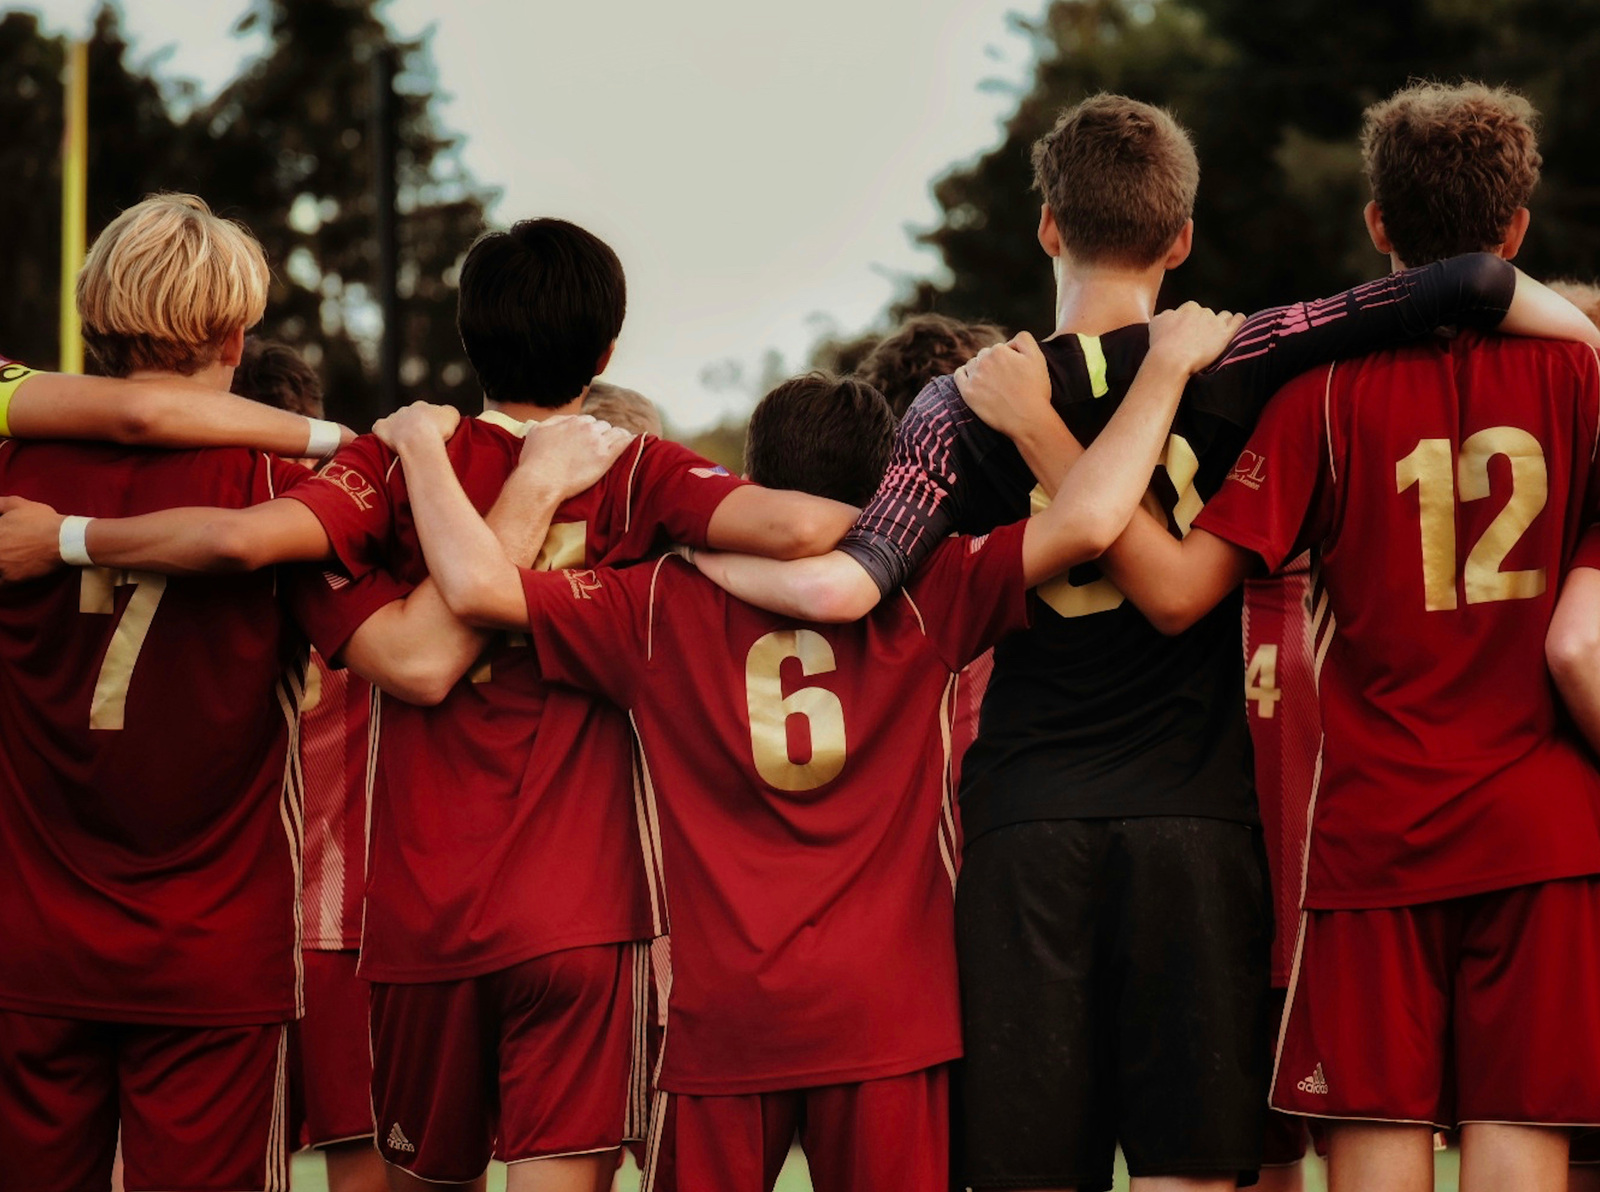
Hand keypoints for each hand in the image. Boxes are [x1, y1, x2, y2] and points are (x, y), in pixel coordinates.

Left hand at [0, 496, 65, 582]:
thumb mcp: (17, 504)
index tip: (2, 542)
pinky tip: (7, 577)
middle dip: (1, 551)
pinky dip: (3, 581)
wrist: (64, 539)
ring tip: (7, 563)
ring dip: (1, 566)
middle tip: (5, 551)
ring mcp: (0, 566)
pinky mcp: (11, 579)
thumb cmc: (41, 520)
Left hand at [372, 402, 461, 451]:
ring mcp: (392, 418)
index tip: (433, 435)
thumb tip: (446, 414)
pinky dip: (383, 434)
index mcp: (423, 406)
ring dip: (399, 431)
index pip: (426, 412)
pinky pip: (380, 428)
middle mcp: (406, 409)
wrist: (419, 441)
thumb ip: (449, 412)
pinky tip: (389, 443)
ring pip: (395, 422)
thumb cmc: (438, 430)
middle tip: (421, 442)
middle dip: (414, 426)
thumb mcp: (453, 416)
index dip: (430, 424)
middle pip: (410, 417)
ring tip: (407, 446)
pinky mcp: (381, 427)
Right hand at [518, 414, 634, 499]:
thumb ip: (553, 422)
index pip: (588, 421)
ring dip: (616, 437)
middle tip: (600, 446)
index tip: (588, 439)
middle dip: (602, 434)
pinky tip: (633, 442)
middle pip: (602, 426)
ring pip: (615, 432)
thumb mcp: (536, 431)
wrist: (541, 480)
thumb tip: (564, 421)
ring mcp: (598, 442)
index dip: (588, 430)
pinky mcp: (606, 457)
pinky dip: (629, 441)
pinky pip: (625, 443)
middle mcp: (586, 428)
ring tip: (619, 443)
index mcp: (572, 421)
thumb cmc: (534, 460)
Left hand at [953, 331, 1052, 439]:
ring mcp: (974, 377)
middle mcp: (984, 361)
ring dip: (980, 368)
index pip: (1000, 348)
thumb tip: (1010, 341)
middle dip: (994, 363)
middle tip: (1005, 379)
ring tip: (993, 383)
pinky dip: (964, 374)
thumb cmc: (1035, 389)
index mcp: (999, 350)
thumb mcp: (1037, 357)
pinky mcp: (967, 393)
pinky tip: (973, 380)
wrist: (1028, 419)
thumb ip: (1024, 339)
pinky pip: (959, 375)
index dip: (1009, 358)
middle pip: (985, 355)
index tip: (1015, 371)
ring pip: (973, 364)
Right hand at [1146, 302, 1246, 375]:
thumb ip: (1165, 316)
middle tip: (1199, 339)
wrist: (1171, 359)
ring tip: (1218, 334)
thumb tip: (1170, 316)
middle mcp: (1202, 311)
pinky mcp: (1225, 333)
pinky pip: (1238, 320)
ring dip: (1222, 322)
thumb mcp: (1156, 324)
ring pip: (1224, 316)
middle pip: (1207, 314)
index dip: (1189, 321)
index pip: (1191, 310)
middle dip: (1204, 323)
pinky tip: (1238, 322)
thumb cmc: (1160, 344)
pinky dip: (1238, 320)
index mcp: (1187, 308)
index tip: (1187, 332)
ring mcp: (1215, 322)